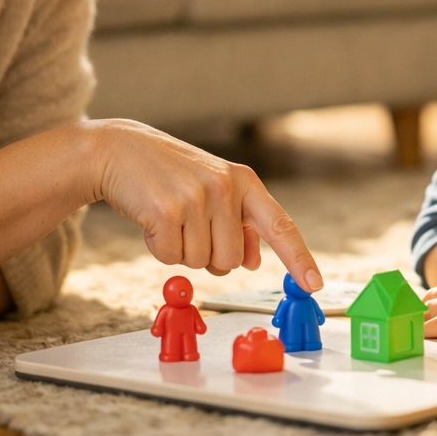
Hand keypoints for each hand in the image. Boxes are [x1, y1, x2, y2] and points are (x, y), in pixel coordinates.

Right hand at [89, 119, 321, 291]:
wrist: (121, 150)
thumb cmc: (171, 174)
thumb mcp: (213, 188)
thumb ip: (238, 222)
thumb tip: (254, 261)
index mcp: (244, 181)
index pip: (280, 226)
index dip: (299, 258)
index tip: (315, 286)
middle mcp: (226, 187)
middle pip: (232, 261)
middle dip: (209, 254)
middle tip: (189, 223)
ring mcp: (197, 198)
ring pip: (201, 263)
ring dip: (181, 249)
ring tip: (169, 216)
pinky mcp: (167, 211)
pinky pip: (171, 258)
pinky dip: (158, 247)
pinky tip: (152, 220)